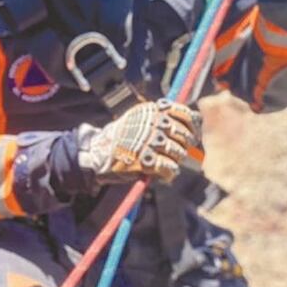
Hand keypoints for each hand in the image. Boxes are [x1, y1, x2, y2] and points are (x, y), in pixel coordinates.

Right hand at [75, 99, 202, 186]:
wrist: (95, 153)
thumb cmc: (118, 138)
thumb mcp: (137, 119)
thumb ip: (158, 118)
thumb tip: (189, 122)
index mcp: (151, 111)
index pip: (183, 113)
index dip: (192, 125)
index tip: (192, 134)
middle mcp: (152, 124)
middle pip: (182, 135)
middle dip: (184, 146)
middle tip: (178, 153)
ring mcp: (149, 142)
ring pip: (178, 152)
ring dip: (176, 160)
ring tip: (169, 164)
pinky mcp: (146, 160)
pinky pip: (169, 167)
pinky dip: (170, 173)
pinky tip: (166, 175)